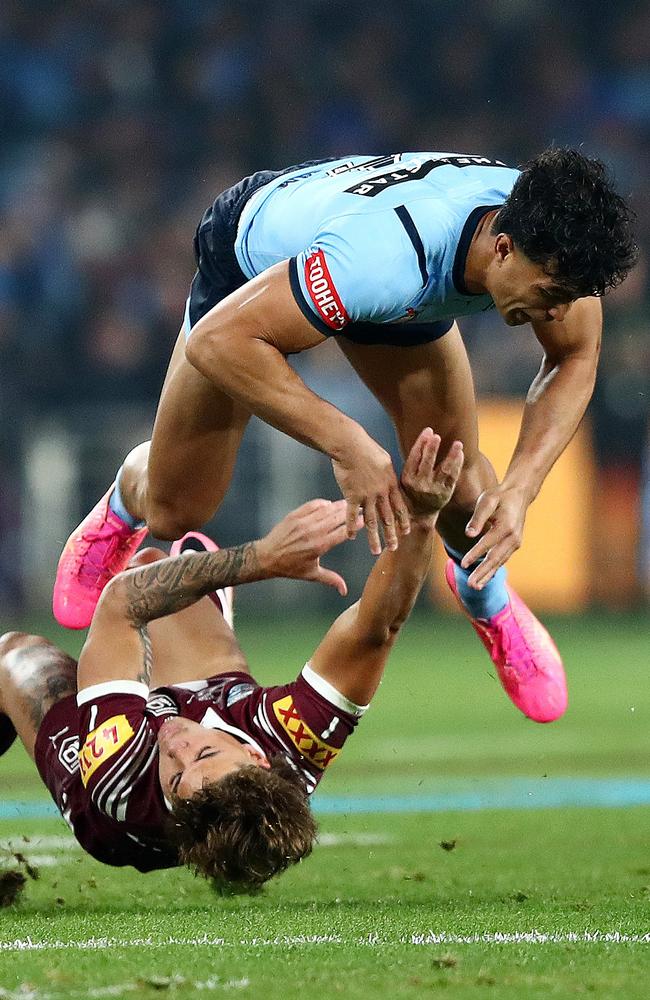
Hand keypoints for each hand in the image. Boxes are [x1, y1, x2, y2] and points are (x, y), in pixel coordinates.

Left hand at [257, 499, 359, 595]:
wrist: (267, 557)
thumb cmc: (290, 568)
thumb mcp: (312, 574)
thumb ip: (331, 579)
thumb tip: (345, 591)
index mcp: (319, 546)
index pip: (342, 533)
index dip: (355, 526)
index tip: (364, 521)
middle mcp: (313, 532)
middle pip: (336, 518)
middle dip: (349, 513)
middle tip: (360, 508)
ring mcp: (303, 522)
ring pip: (325, 510)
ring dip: (338, 506)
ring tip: (347, 503)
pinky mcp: (295, 516)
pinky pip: (312, 506)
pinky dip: (322, 503)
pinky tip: (328, 504)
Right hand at [331, 433, 410, 554]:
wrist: (351, 446)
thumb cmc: (367, 448)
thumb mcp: (385, 459)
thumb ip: (388, 473)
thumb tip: (389, 478)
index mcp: (391, 484)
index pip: (400, 507)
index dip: (403, 520)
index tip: (405, 531)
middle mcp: (381, 493)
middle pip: (388, 518)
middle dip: (391, 534)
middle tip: (394, 548)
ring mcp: (367, 496)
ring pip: (372, 521)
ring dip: (374, 538)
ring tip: (375, 551)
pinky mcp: (352, 496)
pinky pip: (352, 515)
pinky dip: (351, 527)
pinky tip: (351, 537)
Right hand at [400, 429, 463, 518]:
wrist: (419, 514)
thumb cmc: (411, 491)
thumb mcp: (405, 478)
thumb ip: (413, 460)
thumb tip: (427, 434)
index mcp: (407, 479)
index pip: (414, 458)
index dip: (420, 443)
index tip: (428, 430)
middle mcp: (420, 484)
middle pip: (427, 463)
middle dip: (432, 448)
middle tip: (437, 436)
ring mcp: (434, 489)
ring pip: (444, 470)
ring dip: (451, 456)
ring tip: (458, 444)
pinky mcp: (446, 493)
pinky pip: (453, 477)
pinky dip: (457, 465)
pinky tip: (460, 454)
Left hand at [461, 484, 530, 587]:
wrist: (519, 495)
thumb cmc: (499, 496)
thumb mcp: (487, 500)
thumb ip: (478, 518)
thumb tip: (468, 534)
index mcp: (506, 526)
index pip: (488, 543)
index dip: (475, 554)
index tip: (463, 564)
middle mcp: (513, 537)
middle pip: (495, 558)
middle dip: (482, 573)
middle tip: (471, 585)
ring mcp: (515, 543)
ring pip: (499, 562)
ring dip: (487, 575)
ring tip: (475, 587)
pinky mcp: (514, 545)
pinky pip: (502, 560)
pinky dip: (493, 570)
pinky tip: (484, 579)